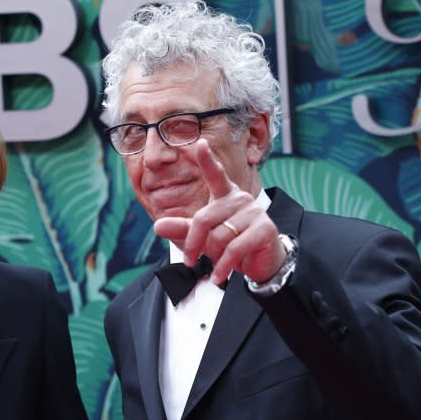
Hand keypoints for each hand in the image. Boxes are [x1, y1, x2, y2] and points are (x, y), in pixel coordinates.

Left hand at [153, 139, 285, 284]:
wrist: (262, 264)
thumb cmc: (231, 245)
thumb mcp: (203, 238)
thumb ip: (182, 230)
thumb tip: (156, 226)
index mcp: (226, 196)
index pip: (215, 174)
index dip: (207, 159)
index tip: (199, 143)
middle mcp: (240, 199)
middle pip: (203, 219)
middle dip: (193, 244)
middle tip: (190, 261)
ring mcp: (254, 212)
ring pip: (218, 236)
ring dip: (213, 257)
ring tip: (218, 266)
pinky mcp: (264, 229)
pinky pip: (234, 250)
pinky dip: (222, 267)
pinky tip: (219, 277)